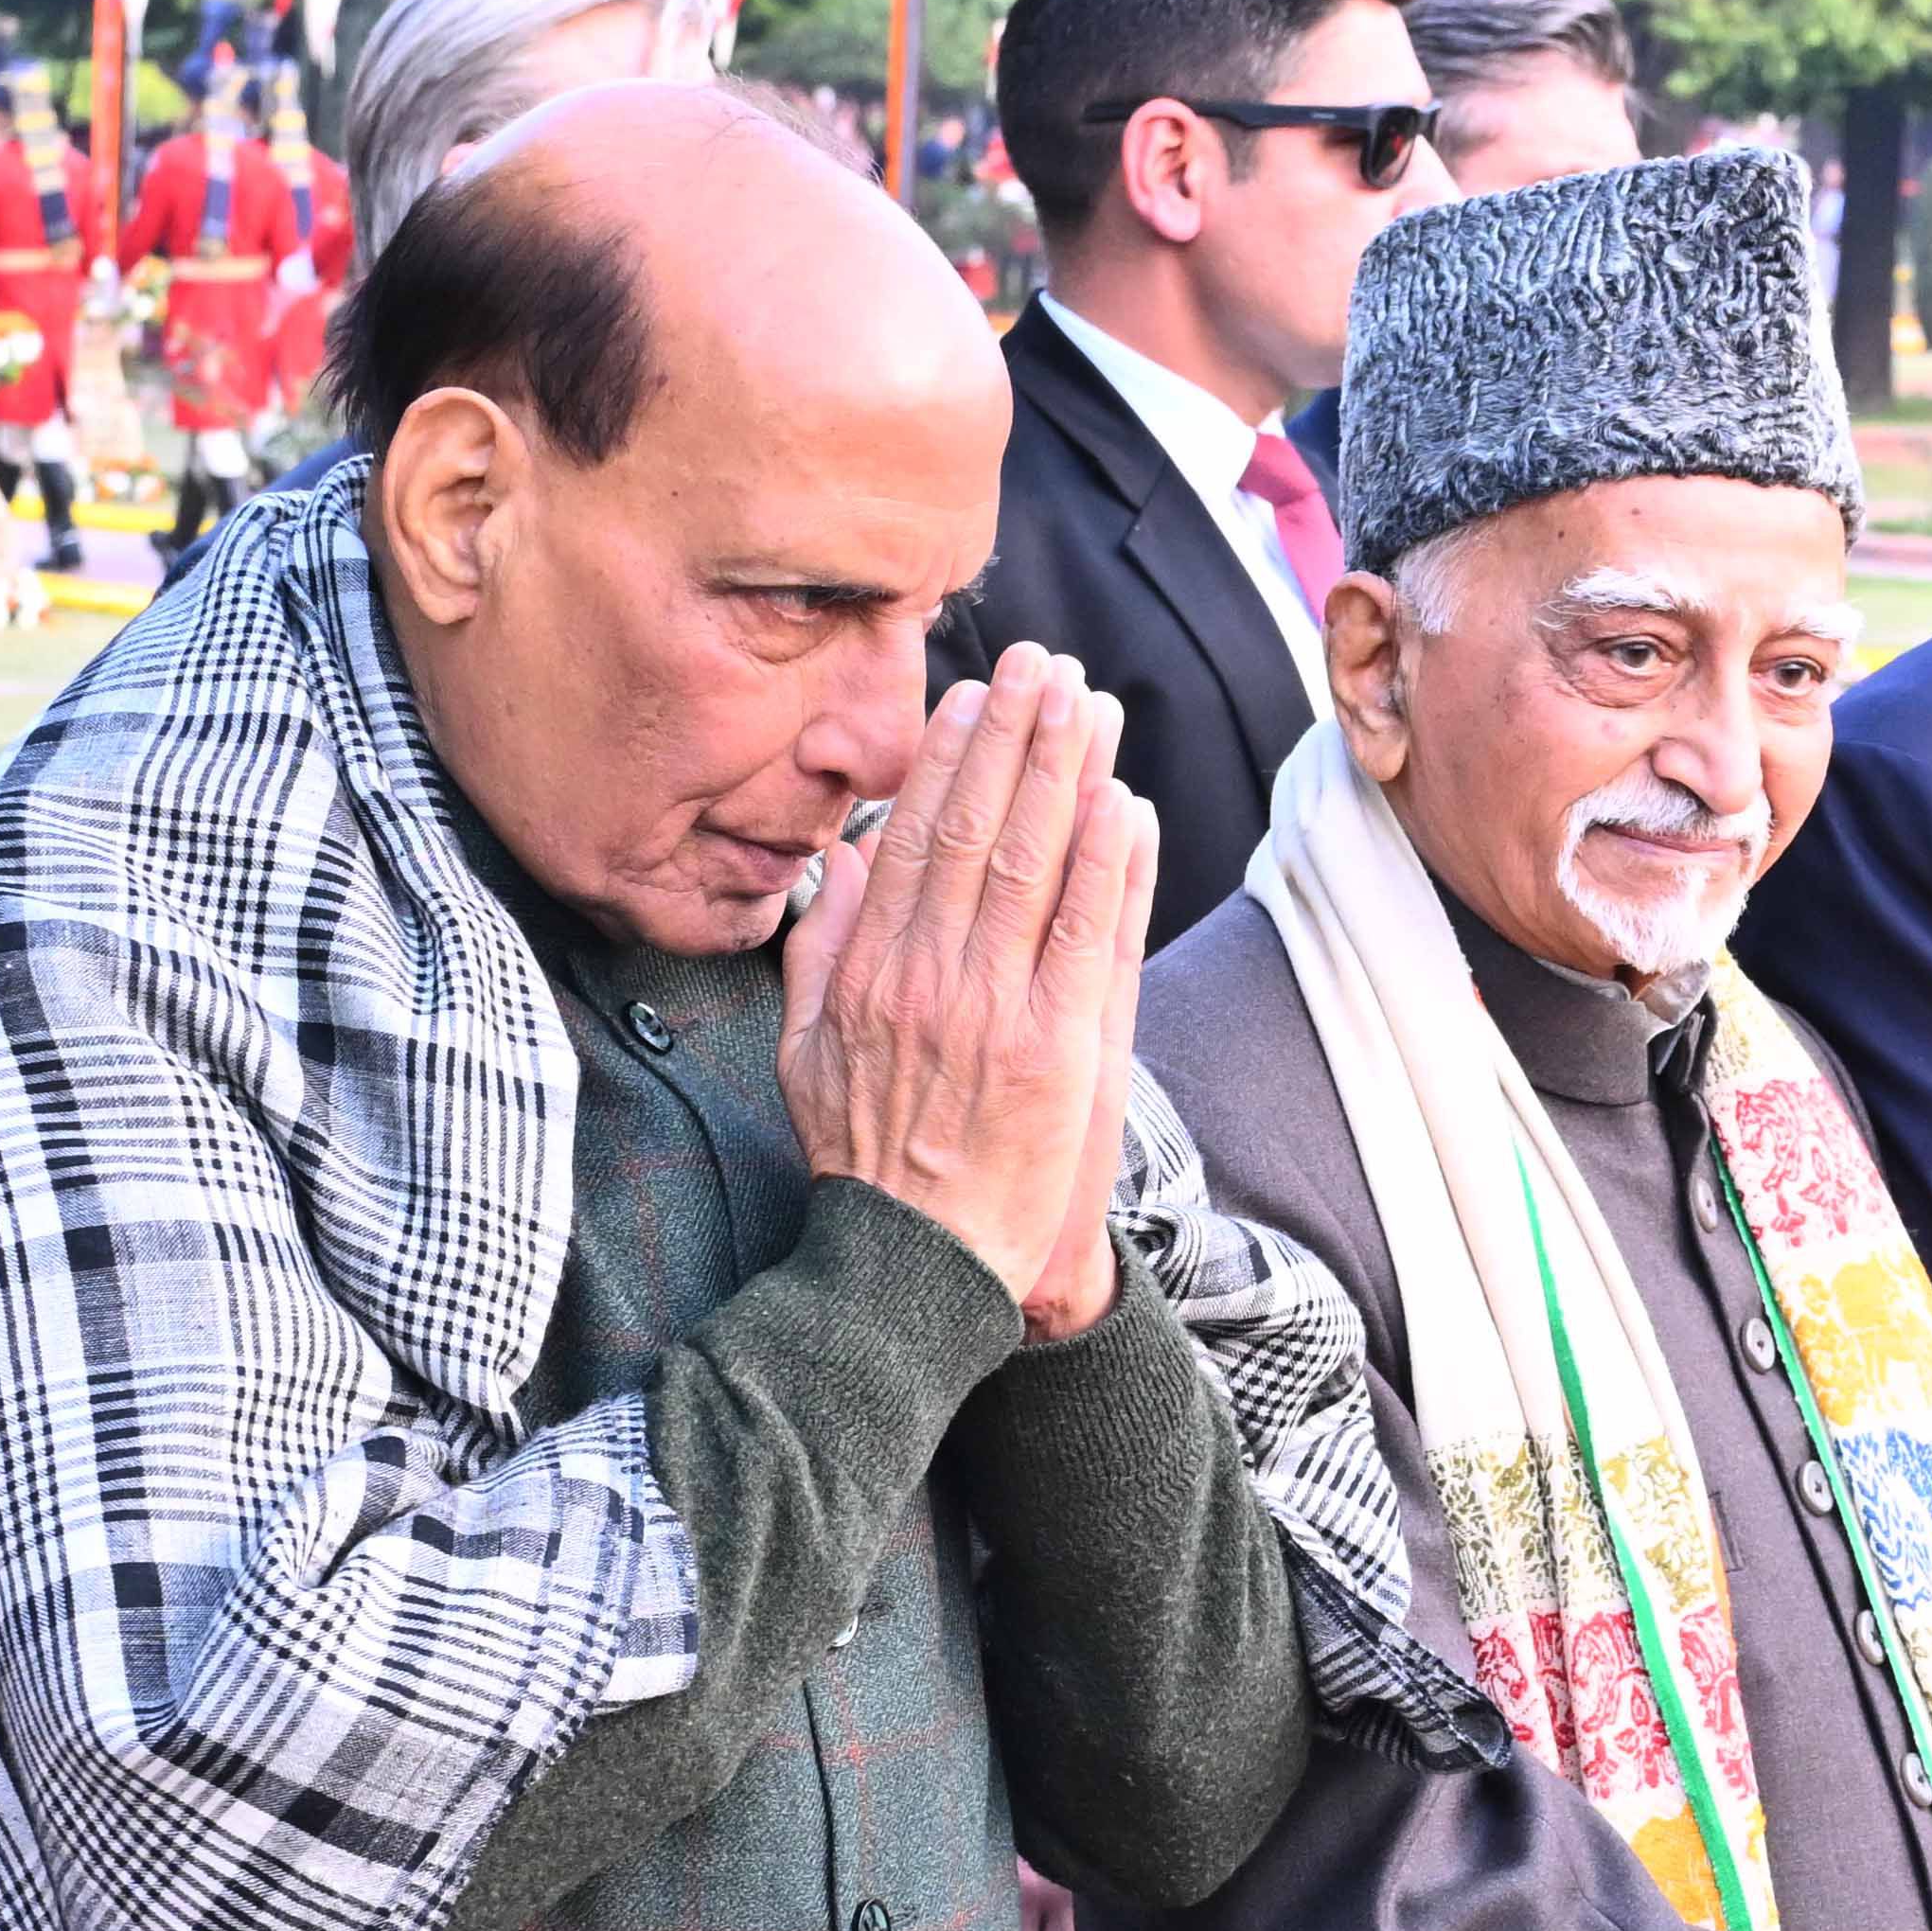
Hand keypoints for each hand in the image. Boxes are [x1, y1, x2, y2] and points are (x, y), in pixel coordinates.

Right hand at [779, 647, 1144, 1326]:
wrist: (911, 1264)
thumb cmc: (862, 1161)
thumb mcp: (806, 1053)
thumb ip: (818, 953)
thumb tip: (837, 864)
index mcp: (872, 972)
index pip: (916, 838)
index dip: (950, 758)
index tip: (976, 696)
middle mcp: (932, 979)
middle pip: (978, 830)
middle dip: (1015, 737)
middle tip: (1045, 666)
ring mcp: (997, 1012)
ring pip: (1035, 865)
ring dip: (1068, 776)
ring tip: (1090, 704)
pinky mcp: (1058, 1053)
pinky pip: (1088, 938)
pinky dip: (1109, 866)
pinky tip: (1125, 802)